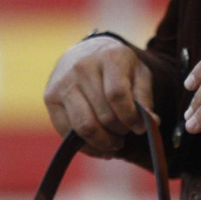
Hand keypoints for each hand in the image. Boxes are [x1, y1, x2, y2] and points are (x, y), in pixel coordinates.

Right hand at [44, 35, 154, 157]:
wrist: (85, 52)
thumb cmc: (117, 67)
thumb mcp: (138, 73)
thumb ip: (144, 97)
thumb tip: (151, 122)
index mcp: (109, 57)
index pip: (117, 95)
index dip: (131, 117)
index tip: (140, 128)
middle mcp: (82, 67)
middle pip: (103, 115)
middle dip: (119, 132)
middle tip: (125, 134)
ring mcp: (63, 82)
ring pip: (84, 127)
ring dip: (103, 142)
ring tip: (114, 143)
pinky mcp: (50, 97)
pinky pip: (67, 132)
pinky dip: (87, 146)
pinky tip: (99, 146)